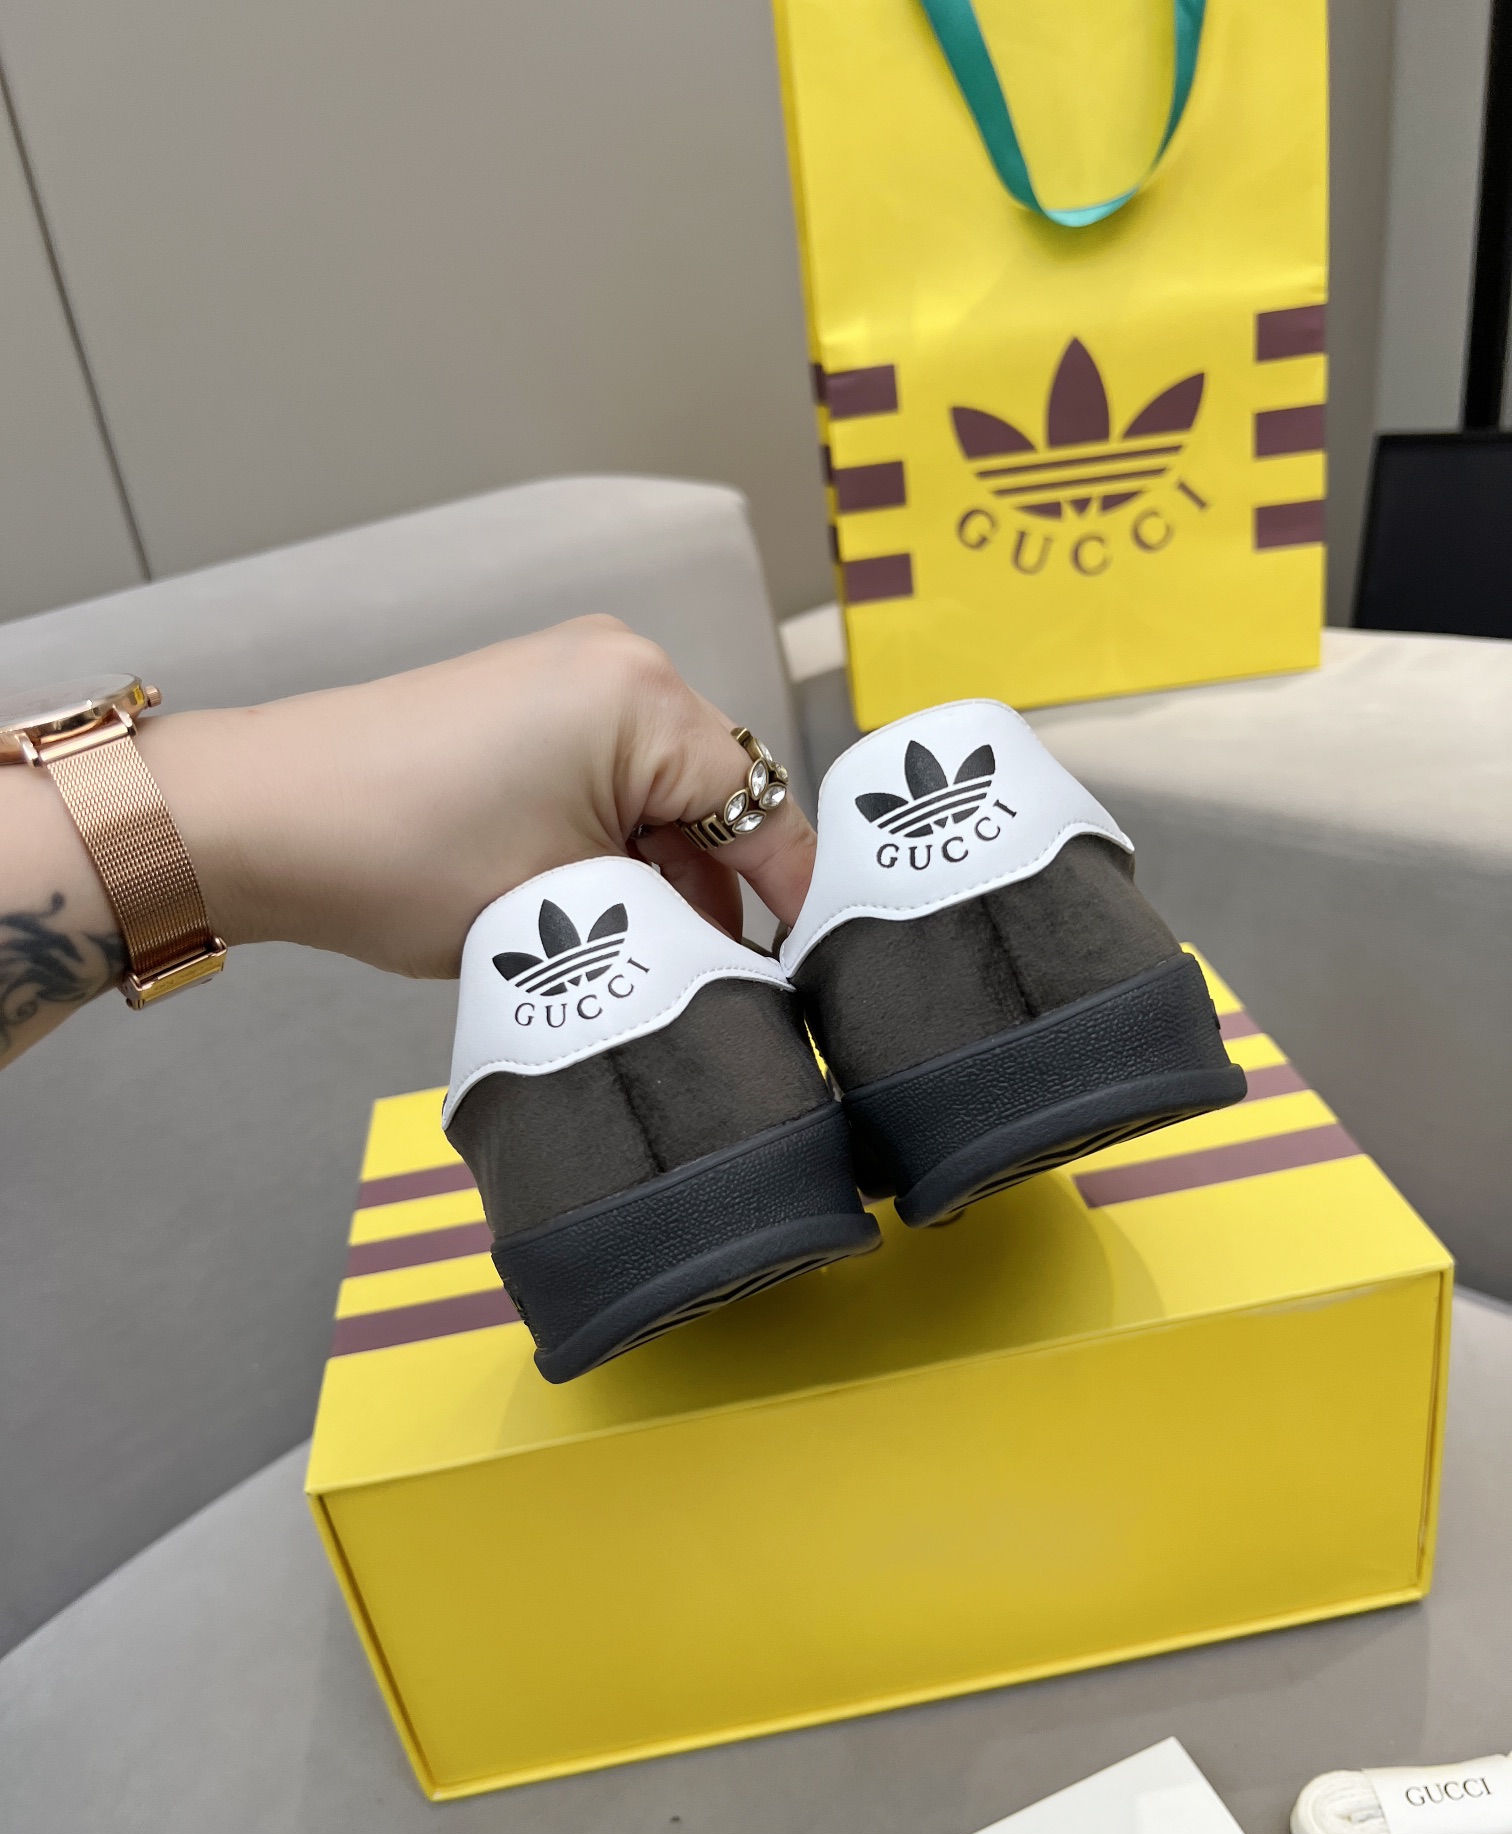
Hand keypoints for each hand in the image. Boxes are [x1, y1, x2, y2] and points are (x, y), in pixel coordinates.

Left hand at [144, 615, 814, 976]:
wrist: (260, 822)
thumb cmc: (399, 857)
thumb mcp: (571, 912)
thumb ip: (680, 926)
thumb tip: (734, 957)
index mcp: (645, 699)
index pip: (764, 807)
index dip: (797, 899)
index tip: (821, 967)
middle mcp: (619, 665)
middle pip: (722, 795)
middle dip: (729, 891)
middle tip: (740, 988)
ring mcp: (569, 678)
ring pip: (668, 795)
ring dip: (674, 876)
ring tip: (665, 965)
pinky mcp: (530, 705)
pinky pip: (616, 780)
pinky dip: (625, 848)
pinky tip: (615, 919)